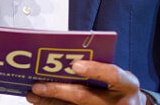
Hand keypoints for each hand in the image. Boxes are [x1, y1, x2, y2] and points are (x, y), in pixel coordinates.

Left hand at [27, 61, 147, 104]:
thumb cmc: (121, 88)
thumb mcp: (120, 76)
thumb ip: (100, 68)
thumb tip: (66, 59)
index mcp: (127, 85)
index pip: (113, 75)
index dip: (94, 70)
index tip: (75, 65)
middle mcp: (119, 103)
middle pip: (85, 97)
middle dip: (59, 90)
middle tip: (38, 85)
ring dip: (50, 102)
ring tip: (32, 94)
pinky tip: (42, 102)